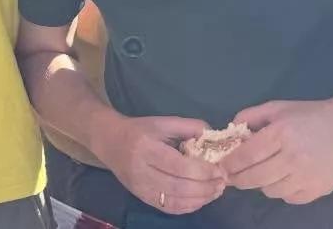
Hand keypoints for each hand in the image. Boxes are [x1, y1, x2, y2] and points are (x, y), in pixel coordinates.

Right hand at [91, 115, 226, 213]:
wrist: (109, 142)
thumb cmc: (139, 130)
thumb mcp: (162, 122)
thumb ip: (188, 126)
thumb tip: (213, 135)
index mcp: (146, 148)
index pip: (178, 166)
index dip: (202, 171)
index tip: (220, 169)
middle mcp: (141, 171)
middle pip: (178, 187)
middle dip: (205, 188)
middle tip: (223, 182)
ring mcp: (140, 188)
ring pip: (175, 202)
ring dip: (200, 199)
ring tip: (216, 191)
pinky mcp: (142, 198)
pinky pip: (168, 208)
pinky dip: (188, 207)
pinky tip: (201, 199)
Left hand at [220, 92, 332, 204]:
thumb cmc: (312, 114)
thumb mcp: (279, 107)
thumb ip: (252, 116)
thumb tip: (231, 130)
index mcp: (281, 134)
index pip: (246, 156)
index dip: (229, 164)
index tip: (221, 167)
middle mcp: (293, 157)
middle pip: (254, 178)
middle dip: (238, 179)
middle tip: (232, 177)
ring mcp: (307, 176)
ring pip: (270, 191)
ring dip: (262, 184)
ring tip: (263, 173)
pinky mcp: (318, 189)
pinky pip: (289, 198)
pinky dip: (282, 191)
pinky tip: (284, 179)